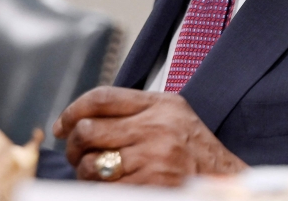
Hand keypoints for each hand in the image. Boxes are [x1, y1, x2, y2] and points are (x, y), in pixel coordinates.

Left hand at [53, 87, 246, 185]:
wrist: (224, 179)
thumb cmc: (195, 149)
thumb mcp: (173, 114)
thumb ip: (136, 109)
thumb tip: (84, 116)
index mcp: (160, 104)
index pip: (102, 98)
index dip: (74, 110)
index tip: (63, 124)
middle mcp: (155, 127)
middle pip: (90, 130)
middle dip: (73, 145)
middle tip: (75, 153)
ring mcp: (153, 158)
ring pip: (93, 163)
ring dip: (85, 172)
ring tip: (93, 172)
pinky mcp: (150, 185)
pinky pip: (107, 188)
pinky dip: (99, 189)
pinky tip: (107, 186)